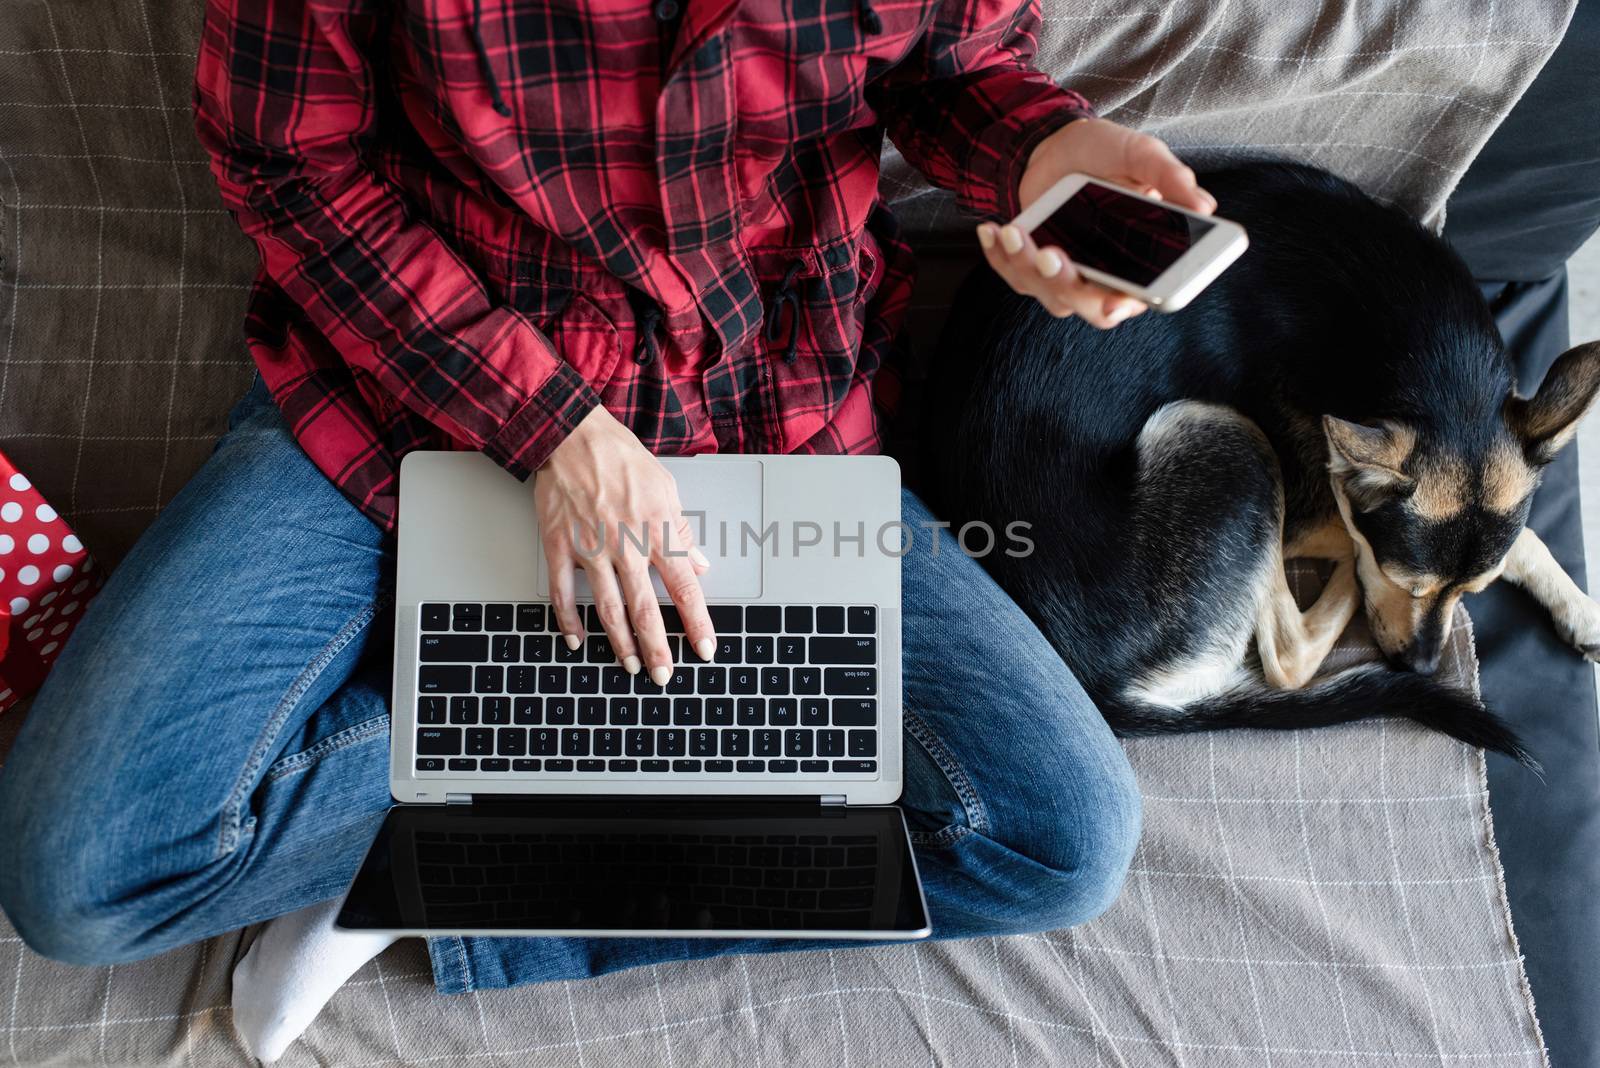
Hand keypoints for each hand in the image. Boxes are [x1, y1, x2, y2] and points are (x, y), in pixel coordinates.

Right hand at [536, 407, 713, 684]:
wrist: (573, 435)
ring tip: (630, 666)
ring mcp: (591, 548)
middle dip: (658, 647)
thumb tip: (702, 565)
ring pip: (608, 607)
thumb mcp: (667, 489)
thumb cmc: (622, 458)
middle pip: (646, 608)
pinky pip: (562, 591)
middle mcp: (626, 545)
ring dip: (620, 642)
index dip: (696, 623)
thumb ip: (684, 532)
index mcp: (658, 531)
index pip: (685, 587)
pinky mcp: (559, 545)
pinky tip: (577, 640)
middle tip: (665, 676)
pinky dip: (568, 619)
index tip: (705, 649)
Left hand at [978, 117, 1216, 327]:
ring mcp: (1065, 276)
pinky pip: (1013, 275)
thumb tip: (1204, 206)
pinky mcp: (1031, 267)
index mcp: (1139, 259)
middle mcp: (1103, 276)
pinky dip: (998, 255)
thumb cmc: (1107, 154)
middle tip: (1052, 253)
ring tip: (1015, 230)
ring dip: (1028, 265)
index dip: (1126, 304)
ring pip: (1048, 294)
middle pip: (1089, 307)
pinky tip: (994, 230)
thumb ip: (1169, 179)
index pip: (1137, 299)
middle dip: (1067, 284)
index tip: (1114, 299)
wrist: (1057, 144)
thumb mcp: (1141, 156)